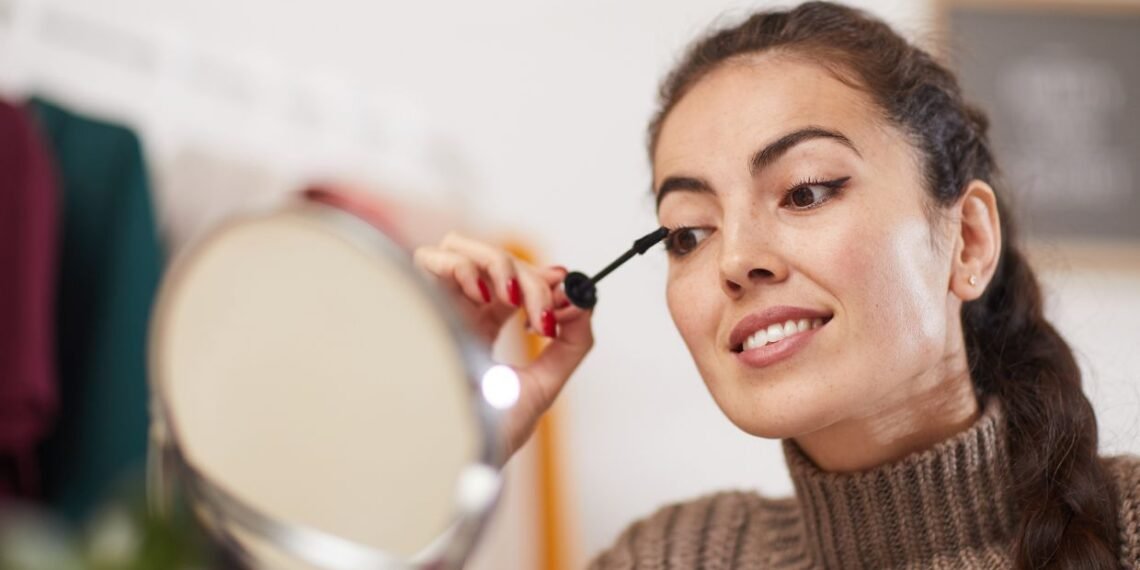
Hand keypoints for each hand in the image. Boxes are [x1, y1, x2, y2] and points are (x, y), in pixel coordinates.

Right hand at [414, 232, 593, 456]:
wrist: (455, 456)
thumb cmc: (487, 432)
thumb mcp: (543, 386)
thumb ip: (570, 346)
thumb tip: (584, 303)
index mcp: (483, 328)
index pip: (512, 280)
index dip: (540, 277)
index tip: (565, 289)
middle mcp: (457, 313)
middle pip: (495, 261)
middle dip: (530, 278)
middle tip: (543, 312)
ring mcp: (435, 307)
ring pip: (462, 247)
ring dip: (498, 263)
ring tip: (512, 299)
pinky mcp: (415, 306)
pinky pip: (430, 257)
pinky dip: (462, 264)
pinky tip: (482, 295)